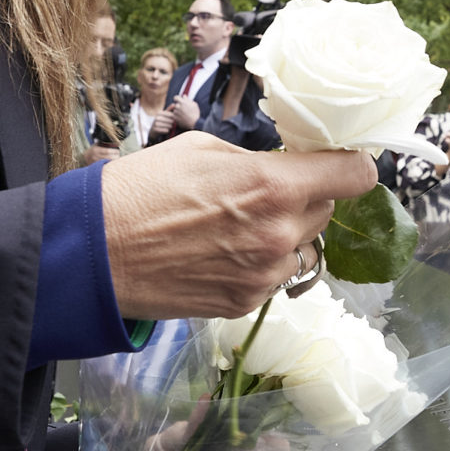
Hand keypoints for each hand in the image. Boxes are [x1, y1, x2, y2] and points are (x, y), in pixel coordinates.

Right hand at [100, 133, 376, 318]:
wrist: (94, 254)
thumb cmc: (140, 190)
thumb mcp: (202, 148)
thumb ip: (256, 160)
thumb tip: (284, 166)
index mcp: (274, 185)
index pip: (355, 175)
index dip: (352, 165)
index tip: (341, 163)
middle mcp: (280, 233)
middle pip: (327, 210)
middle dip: (305, 197)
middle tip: (264, 192)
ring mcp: (265, 274)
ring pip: (304, 248)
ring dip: (285, 235)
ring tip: (236, 227)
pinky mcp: (247, 302)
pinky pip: (276, 278)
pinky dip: (261, 264)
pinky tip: (222, 253)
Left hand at [168, 95, 200, 131]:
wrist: (194, 123)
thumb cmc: (195, 113)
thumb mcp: (194, 105)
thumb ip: (188, 100)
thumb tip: (184, 96)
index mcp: (182, 102)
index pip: (175, 97)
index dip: (177, 99)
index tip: (179, 101)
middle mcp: (178, 106)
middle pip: (175, 104)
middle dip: (178, 106)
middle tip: (184, 110)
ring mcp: (176, 112)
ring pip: (175, 110)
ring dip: (177, 111)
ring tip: (184, 115)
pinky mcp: (175, 118)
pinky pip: (174, 115)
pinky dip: (177, 116)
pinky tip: (182, 118)